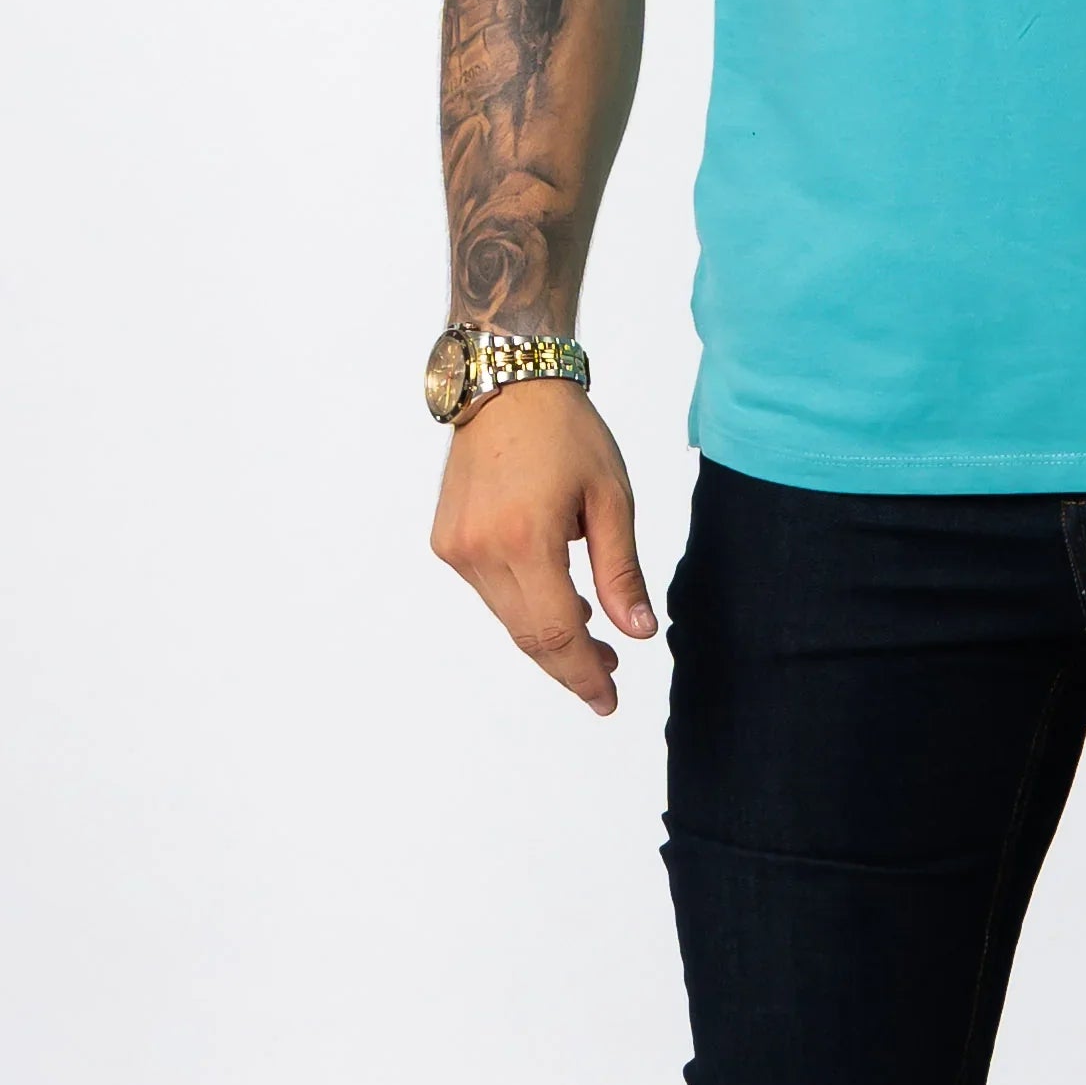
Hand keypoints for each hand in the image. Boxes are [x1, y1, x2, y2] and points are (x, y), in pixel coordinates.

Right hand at [428, 379, 655, 712]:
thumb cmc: (566, 433)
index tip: (607, 700)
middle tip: (610, 672)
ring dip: (548, 635)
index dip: (583, 674)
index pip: (556, 633)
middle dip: (570, 663)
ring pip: (508, 618)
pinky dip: (524, 605)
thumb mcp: (611, 498)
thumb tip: (639, 631)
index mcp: (526, 538)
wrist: (506, 384)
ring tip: (592, 634)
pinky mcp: (445, 541)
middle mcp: (481, 549)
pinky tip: (555, 596)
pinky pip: (490, 592)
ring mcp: (456, 548)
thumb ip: (621, 572)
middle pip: (528, 636)